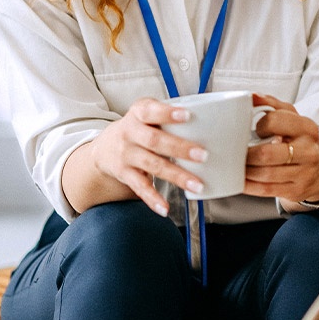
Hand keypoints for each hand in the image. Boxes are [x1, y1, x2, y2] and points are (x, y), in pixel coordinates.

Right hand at [70, 97, 208, 216]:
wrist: (104, 148)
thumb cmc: (139, 127)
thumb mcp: (147, 113)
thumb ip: (171, 116)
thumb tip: (213, 123)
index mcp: (138, 113)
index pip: (151, 111)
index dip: (167, 113)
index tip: (188, 115)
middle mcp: (130, 134)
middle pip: (154, 140)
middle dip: (180, 148)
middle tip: (204, 155)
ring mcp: (127, 155)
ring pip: (152, 165)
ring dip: (176, 176)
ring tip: (197, 185)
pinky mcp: (125, 174)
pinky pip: (140, 188)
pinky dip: (153, 199)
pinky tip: (165, 208)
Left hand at [245, 94, 318, 204]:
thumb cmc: (302, 140)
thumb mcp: (293, 118)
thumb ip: (271, 104)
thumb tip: (252, 96)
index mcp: (307, 128)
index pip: (275, 121)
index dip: (260, 125)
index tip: (256, 130)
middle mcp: (308, 151)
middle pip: (267, 153)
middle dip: (247, 154)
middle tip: (237, 152)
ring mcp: (304, 173)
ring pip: (264, 174)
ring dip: (245, 170)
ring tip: (237, 165)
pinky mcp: (296, 191)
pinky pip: (266, 190)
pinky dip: (249, 185)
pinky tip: (242, 180)